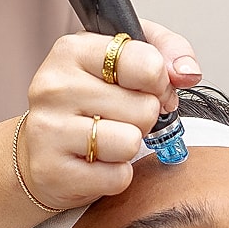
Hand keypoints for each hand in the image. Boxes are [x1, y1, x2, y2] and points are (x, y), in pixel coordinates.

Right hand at [20, 20, 201, 210]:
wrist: (41, 149)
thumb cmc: (87, 101)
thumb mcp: (123, 58)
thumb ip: (165, 51)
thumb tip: (188, 72)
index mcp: (73, 50)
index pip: (145, 62)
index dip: (160, 80)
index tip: (149, 87)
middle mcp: (55, 86)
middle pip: (144, 107)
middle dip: (143, 117)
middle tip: (118, 117)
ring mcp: (48, 129)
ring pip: (131, 142)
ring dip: (129, 146)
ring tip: (105, 138)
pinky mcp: (53, 171)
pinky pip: (118, 177)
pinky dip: (116, 174)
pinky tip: (95, 162)